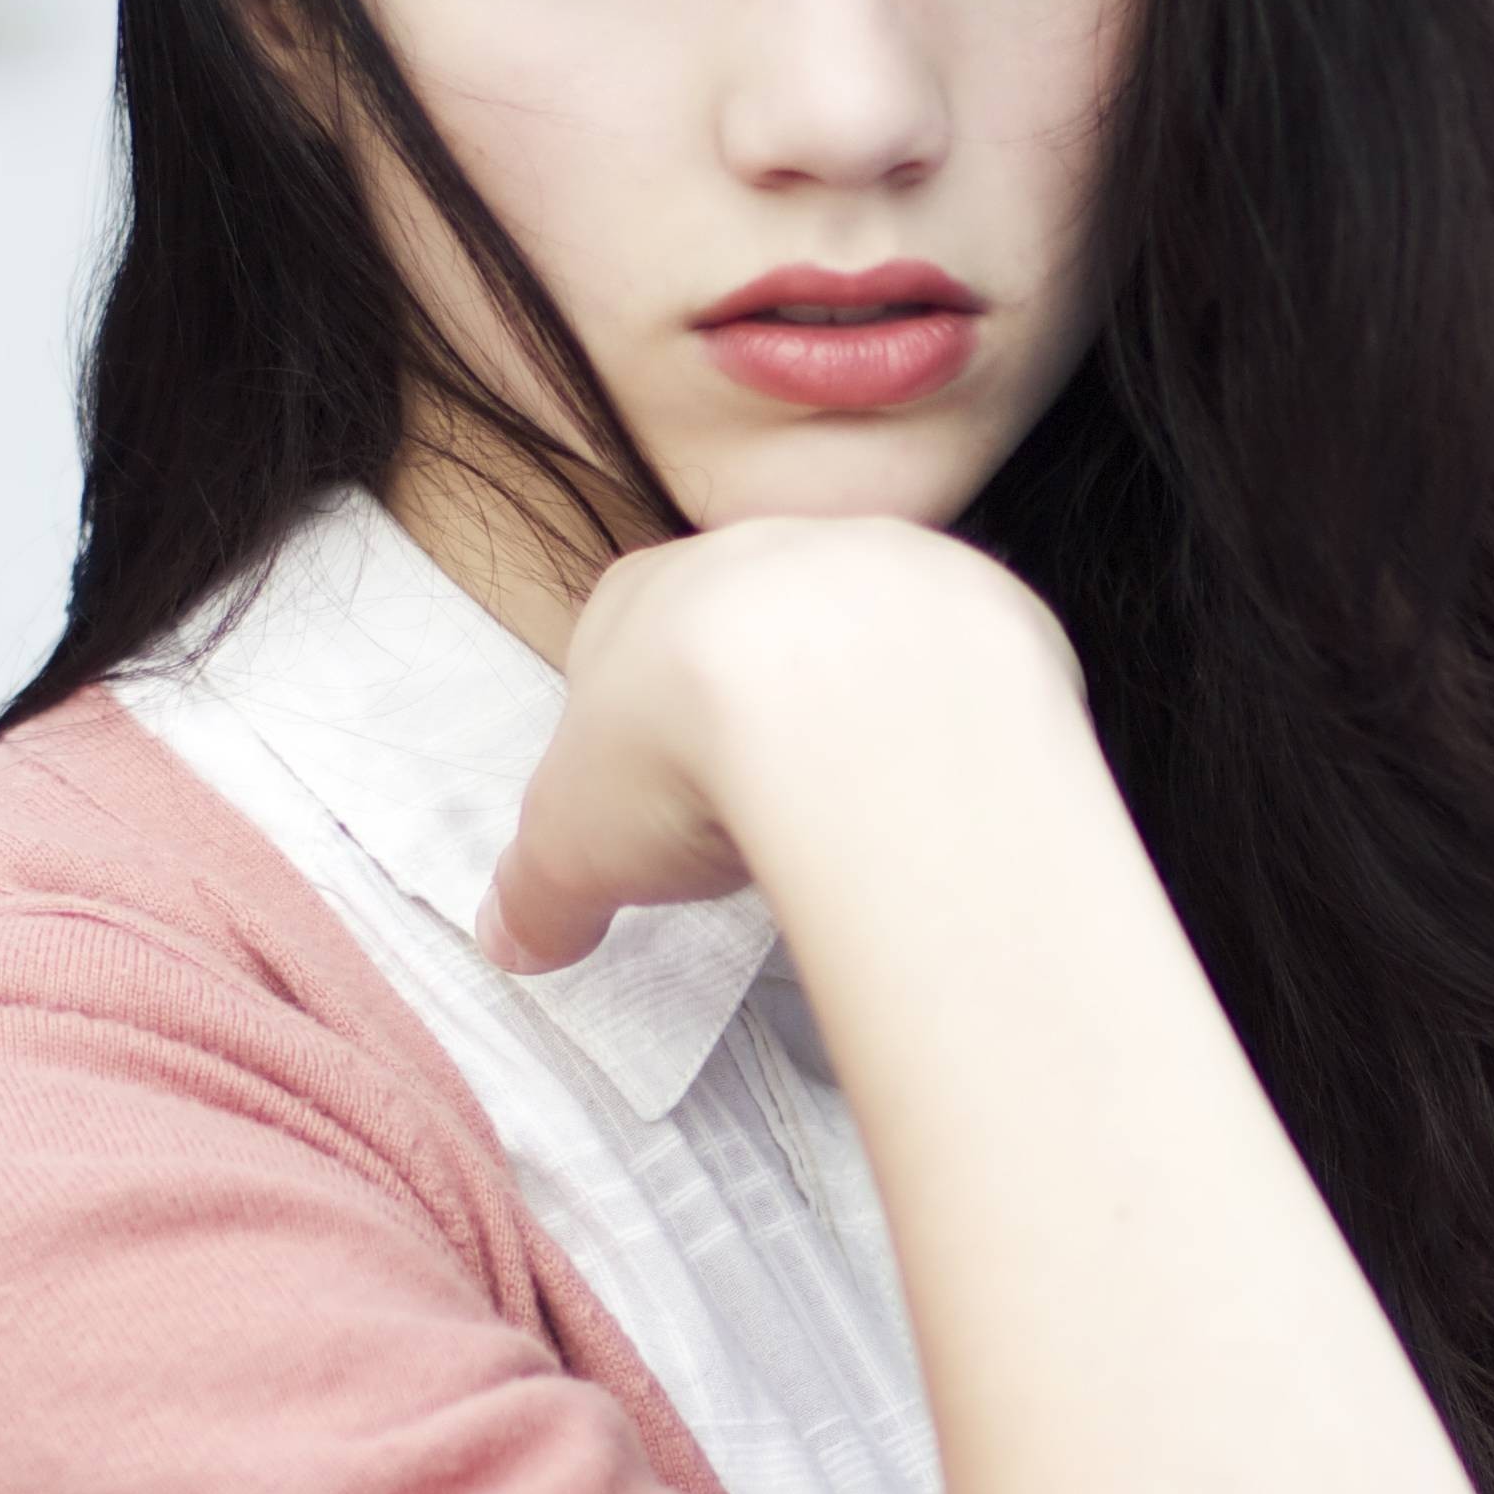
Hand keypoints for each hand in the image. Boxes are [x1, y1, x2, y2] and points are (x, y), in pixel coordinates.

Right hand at [477, 517, 1077, 972]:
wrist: (846, 710)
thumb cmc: (682, 752)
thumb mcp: (570, 847)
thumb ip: (536, 894)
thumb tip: (509, 941)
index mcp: (645, 592)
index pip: (626, 646)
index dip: (640, 728)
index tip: (659, 800)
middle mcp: (766, 552)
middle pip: (751, 633)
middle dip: (755, 714)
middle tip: (760, 814)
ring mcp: (881, 562)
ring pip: (867, 635)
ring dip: (863, 709)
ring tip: (860, 812)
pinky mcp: (984, 600)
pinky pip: (971, 661)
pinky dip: (958, 720)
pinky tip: (943, 788)